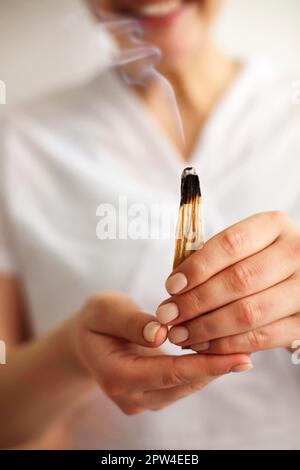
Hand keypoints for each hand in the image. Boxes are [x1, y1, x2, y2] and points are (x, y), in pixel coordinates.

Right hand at [73, 292, 251, 414]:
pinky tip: (220, 353)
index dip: (204, 366)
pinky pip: (183, 383)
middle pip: (182, 384)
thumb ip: (129, 322)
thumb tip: (160, 334)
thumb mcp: (104, 310)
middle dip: (216, 369)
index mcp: (116, 376)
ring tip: (240, 351)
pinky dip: (202, 368)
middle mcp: (131, 396)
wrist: (87, 340)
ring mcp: (142, 400)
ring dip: (212, 369)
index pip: (168, 374)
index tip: (236, 358)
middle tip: (247, 353)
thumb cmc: (95, 320)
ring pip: (186, 387)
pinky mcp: (153, 395)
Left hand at [156, 211, 299, 354]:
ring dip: (207, 327)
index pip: (231, 243)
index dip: (197, 267)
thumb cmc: (256, 259)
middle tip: (168, 314)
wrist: (297, 278)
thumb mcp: (241, 246)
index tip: (171, 286)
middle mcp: (296, 253)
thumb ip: (211, 259)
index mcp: (274, 226)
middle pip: (239, 280)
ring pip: (249, 313)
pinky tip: (203, 344)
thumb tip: (175, 288)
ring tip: (179, 333)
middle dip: (196, 301)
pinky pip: (261, 338)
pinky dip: (227, 344)